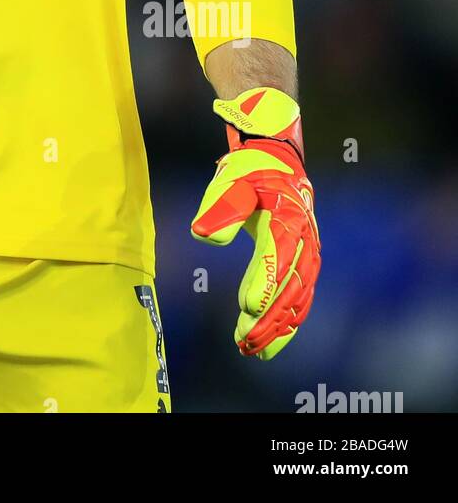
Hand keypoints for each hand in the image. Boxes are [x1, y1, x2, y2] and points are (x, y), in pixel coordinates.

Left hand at [191, 86, 319, 359]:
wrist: (277, 161)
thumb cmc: (251, 172)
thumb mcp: (232, 180)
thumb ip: (220, 207)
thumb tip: (202, 233)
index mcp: (288, 218)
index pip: (277, 255)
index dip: (264, 281)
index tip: (247, 306)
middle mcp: (304, 240)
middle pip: (290, 284)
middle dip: (269, 316)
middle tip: (245, 341)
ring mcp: (308, 254)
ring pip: (297, 297)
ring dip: (278, 326)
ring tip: (253, 349)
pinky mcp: (306, 263)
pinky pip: (300, 297)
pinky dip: (288, 321)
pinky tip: (271, 342)